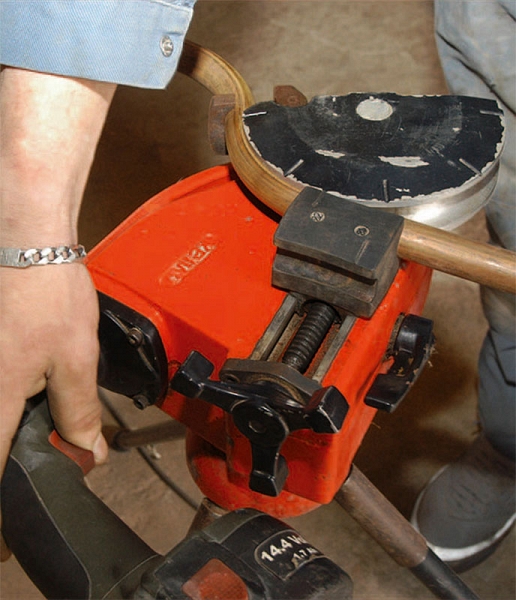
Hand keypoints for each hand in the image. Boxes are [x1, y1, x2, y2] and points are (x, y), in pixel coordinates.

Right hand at [0, 67, 115, 485]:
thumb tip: (88, 452)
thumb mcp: (76, 359)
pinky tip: (34, 395)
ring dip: (18, 427)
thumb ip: (77, 412)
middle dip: (14, 463)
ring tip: (48, 420)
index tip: (8, 543)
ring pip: (3, 412)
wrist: (25, 241)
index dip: (5, 508)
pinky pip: (3, 391)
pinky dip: (16, 401)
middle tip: (42, 467)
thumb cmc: (47, 295)